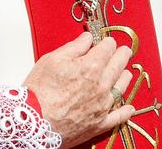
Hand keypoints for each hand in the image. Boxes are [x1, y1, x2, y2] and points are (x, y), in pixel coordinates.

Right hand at [23, 32, 134, 146]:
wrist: (33, 123)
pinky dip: (125, 111)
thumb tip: (87, 38)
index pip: (108, 47)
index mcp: (91, 66)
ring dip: (124, 76)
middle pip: (120, 64)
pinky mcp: (99, 123)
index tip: (105, 42)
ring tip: (124, 72)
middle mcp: (101, 85)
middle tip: (122, 51)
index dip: (106, 42)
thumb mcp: (51, 60)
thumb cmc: (39, 92)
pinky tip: (129, 107)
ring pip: (122, 87)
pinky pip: (118, 117)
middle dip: (121, 54)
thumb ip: (74, 47)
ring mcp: (102, 105)